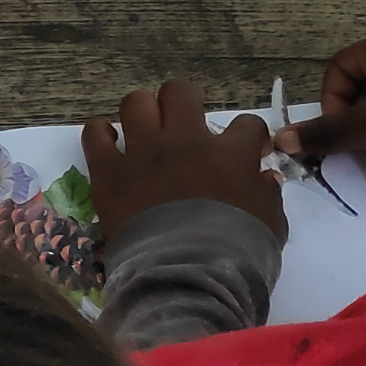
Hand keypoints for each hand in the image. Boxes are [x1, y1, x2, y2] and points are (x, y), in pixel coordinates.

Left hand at [83, 79, 285, 241]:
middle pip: (180, 92)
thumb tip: (264, 179)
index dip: (249, 135)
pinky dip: (99, 135)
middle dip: (183, 103)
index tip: (248, 150)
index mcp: (230, 154)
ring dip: (141, 113)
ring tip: (144, 131)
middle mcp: (185, 142)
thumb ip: (267, 196)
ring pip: (136, 102)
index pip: (246, 124)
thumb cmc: (238, 251)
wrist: (188, 272)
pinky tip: (108, 144)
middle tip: (184, 126)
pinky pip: (95, 134)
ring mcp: (144, 153)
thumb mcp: (271, 224)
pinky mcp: (109, 171)